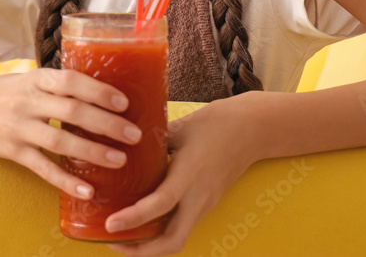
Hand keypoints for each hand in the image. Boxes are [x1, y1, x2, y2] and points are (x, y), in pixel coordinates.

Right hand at [0, 68, 143, 201]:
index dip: (99, 91)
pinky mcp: (11, 150)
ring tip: (119, 160)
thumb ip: (57, 86)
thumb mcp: (28, 79)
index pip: (72, 81)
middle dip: (107, 124)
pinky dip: (65, 180)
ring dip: (93, 151)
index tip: (124, 102)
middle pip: (73, 111)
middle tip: (134, 134)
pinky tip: (86, 190)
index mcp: (37, 79)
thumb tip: (102, 93)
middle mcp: (28, 101)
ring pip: (60, 140)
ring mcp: (18, 127)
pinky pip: (42, 167)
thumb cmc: (2, 92)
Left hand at [103, 94, 260, 256]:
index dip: (134, 219)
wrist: (254, 129)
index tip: (110, 225)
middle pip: (173, 241)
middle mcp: (199, 196)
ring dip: (150, 244)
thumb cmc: (217, 122)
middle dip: (142, 251)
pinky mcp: (207, 203)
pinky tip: (143, 218)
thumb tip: (122, 146)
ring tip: (122, 235)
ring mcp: (205, 203)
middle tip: (113, 242)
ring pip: (178, 236)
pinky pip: (182, 224)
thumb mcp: (181, 127)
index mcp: (191, 173)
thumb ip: (153, 141)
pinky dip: (161, 229)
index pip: (161, 204)